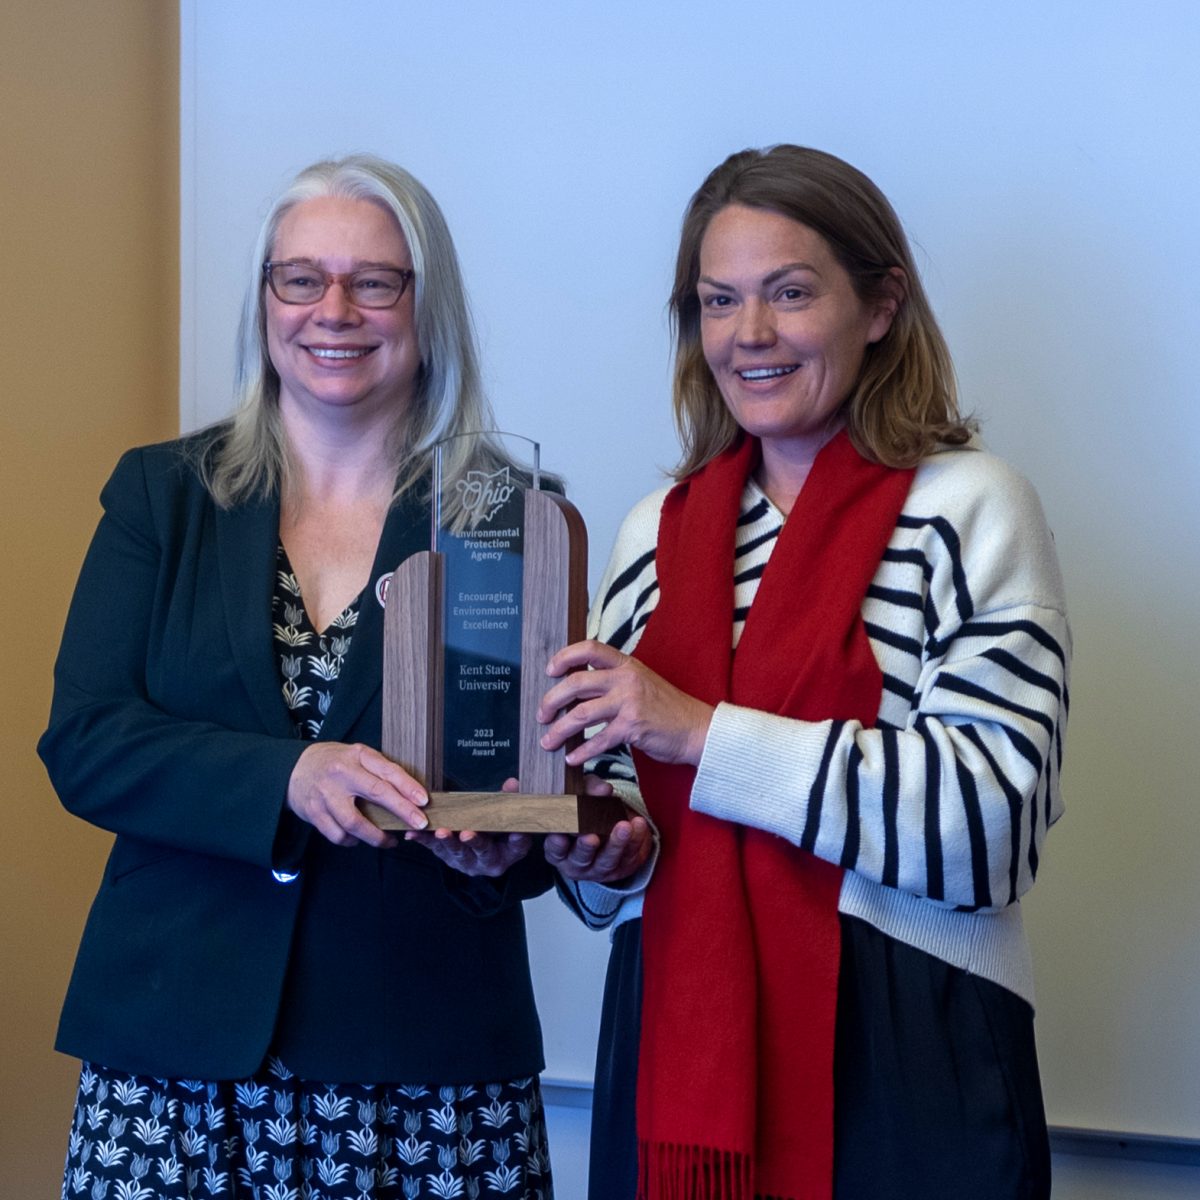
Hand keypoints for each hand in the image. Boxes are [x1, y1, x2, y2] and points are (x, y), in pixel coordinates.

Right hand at [287, 742, 427, 847]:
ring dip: (376, 836)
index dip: (408, 786)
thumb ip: (378, 769)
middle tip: (420, 823)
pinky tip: (360, 840)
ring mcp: (326, 795)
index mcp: (356, 756)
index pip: (388, 771)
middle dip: (402, 811)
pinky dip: (351, 841)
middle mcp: (341, 774)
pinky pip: (337, 834)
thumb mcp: (357, 755)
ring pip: (354, 822)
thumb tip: (409, 791)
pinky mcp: (314, 813)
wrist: (294, 768)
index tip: (424, 801)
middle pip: (376, 793)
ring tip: (389, 841)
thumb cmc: (334, 762)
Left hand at [404, 778, 531, 876]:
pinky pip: (434, 848)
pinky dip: (424, 840)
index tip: (516, 833)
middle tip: (467, 834)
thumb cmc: (499, 834)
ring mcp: (465, 862)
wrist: (485, 851)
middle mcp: (486, 862)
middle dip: (474, 842)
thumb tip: (511, 783)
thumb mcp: (509, 820)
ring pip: (456, 852)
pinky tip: (413, 834)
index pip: (516, 846)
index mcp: (507, 854)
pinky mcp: (447, 857)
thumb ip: (510, 800)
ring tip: (441, 832)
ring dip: (447, 842)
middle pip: (482, 851)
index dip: (516, 840)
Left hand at [537, 639, 713, 766]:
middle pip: (576, 683)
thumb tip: (577, 690)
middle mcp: (627, 679)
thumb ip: (614, 681)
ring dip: (560, 730)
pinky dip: (581, 752)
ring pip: (581, 714)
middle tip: (542, 714)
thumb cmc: (667, 709)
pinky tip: (572, 759)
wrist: (696, 729)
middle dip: (552, 700)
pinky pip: (598, 741)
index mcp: (627, 664)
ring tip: (548, 741)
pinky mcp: (633, 727)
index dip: (565, 656)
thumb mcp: (641, 683)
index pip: (590, 649)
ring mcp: (630, 702)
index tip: (549, 671)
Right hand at [545, 791, 652, 882]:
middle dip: (586, 848)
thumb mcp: (583, 796)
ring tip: (624, 827)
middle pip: (580, 858)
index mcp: (560, 849)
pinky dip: (636, 839)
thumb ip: (589, 790)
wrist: (610, 828)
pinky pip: (630, 856)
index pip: (555, 850)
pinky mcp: (621, 869)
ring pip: (607, 860)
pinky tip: (639, 824)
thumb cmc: (586, 811)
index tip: (559, 836)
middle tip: (592, 837)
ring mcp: (599, 869)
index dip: (556, 845)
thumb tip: (603, 789)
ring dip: (616, 844)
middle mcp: (576, 863)